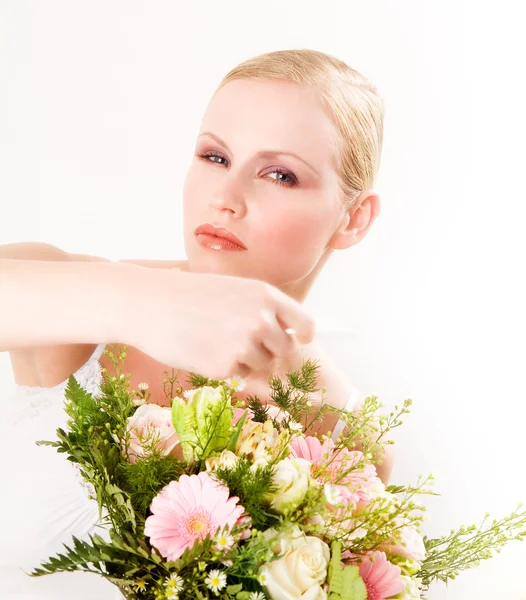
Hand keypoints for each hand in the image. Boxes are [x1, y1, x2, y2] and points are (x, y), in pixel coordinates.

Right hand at [125, 267, 315, 380]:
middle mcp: (262, 320)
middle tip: (242, 341)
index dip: (303, 335)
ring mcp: (245, 345)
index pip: (305, 324)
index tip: (299, 339)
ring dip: (246, 359)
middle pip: (285, 349)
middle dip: (270, 349)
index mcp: (266, 296)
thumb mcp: (234, 290)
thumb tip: (287, 337)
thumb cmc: (190, 295)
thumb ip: (263, 310)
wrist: (150, 304)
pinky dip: (226, 368)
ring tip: (216, 340)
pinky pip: (239, 375)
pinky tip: (204, 351)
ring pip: (263, 365)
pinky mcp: (225, 367)